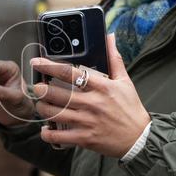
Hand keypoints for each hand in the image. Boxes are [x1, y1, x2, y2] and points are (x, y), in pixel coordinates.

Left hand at [31, 34, 150, 157]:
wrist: (140, 138)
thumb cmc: (130, 108)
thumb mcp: (125, 81)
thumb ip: (114, 59)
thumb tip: (109, 37)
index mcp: (101, 87)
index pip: (70, 73)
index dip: (49, 67)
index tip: (36, 62)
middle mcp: (92, 103)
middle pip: (57, 94)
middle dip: (41, 90)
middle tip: (37, 87)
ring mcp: (87, 122)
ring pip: (55, 114)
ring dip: (42, 109)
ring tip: (41, 105)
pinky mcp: (85, 138)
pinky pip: (59, 137)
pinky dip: (48, 133)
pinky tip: (46, 129)